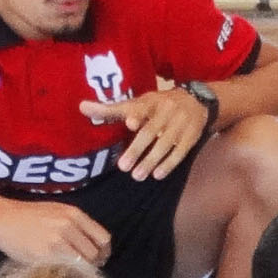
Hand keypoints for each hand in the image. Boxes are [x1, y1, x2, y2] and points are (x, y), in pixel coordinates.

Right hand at [0, 199, 110, 267]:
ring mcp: (56, 241)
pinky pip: (65, 270)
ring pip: (83, 264)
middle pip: (95, 253)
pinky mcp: (44, 256)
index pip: (103, 238)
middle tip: (85, 269)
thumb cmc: (29, 216)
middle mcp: (68, 226)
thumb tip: (94, 246)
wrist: (1, 219)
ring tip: (72, 272)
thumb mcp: (57, 211)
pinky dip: (67, 274)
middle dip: (93, 264)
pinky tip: (60, 273)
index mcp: (74, 214)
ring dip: (81, 271)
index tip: (99, 258)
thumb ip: (76, 225)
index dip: (104, 252)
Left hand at [79, 87, 209, 180]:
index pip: (142, 107)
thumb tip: (81, 107)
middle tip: (123, 167)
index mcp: (150, 102)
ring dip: (151, 161)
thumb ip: (110, 109)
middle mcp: (166, 110)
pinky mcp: (191, 136)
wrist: (196, 101)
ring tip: (137, 176)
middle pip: (151, 131)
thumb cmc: (157, 105)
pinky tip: (158, 175)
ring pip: (165, 144)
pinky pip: (180, 151)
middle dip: (137, 149)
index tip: (129, 122)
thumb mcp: (136, 103)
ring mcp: (180, 123)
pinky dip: (169, 164)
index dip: (136, 114)